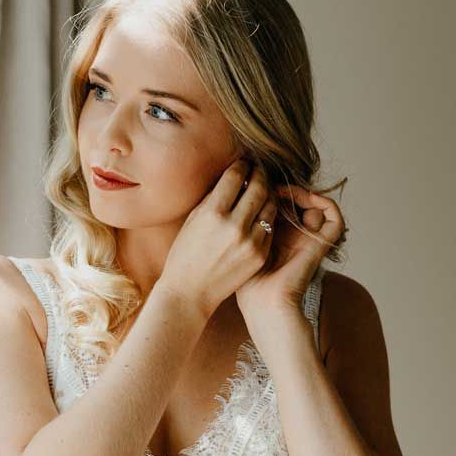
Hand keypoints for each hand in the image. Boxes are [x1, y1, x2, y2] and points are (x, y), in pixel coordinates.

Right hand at [158, 156, 278, 317]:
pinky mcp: (259, 255)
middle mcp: (234, 225)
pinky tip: (260, 214)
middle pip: (258, 187)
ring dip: (267, 195)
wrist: (189, 292)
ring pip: (269, 206)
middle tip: (258, 171)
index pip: (235, 176)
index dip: (241, 165)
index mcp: (213, 213)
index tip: (243, 162)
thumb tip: (232, 177)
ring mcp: (250, 241)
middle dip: (259, 174)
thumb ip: (213, 197)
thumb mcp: (193, 220)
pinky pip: (270, 228)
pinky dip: (266, 218)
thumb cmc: (185, 254)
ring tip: (262, 191)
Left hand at [234, 173, 345, 320]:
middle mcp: (296, 235)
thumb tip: (241, 185)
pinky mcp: (323, 242)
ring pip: (316, 203)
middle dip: (286, 187)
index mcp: (278, 235)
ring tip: (283, 190)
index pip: (281, 202)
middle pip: (299, 200)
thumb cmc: (244, 278)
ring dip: (302, 191)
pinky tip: (302, 197)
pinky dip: (322, 200)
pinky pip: (333, 213)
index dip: (272, 188)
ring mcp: (311, 238)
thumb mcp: (239, 240)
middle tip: (269, 182)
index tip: (256, 181)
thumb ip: (243, 216)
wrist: (262, 301)